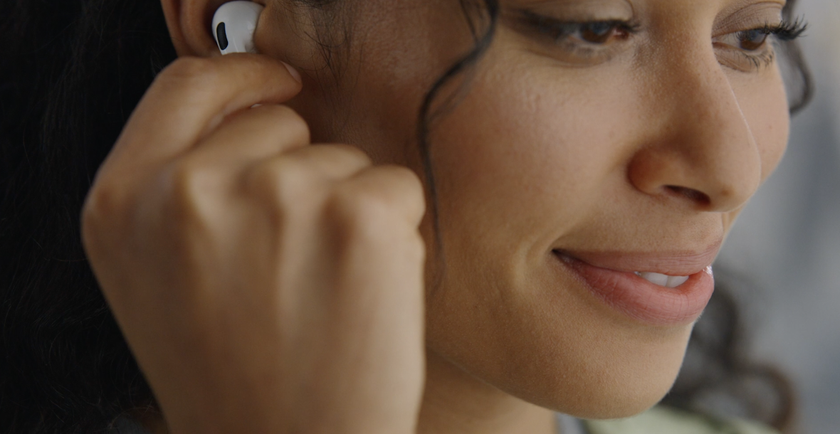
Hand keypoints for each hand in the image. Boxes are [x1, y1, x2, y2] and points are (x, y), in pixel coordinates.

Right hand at [81, 54, 425, 433]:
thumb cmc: (231, 377)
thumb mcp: (156, 274)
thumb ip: (180, 186)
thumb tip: (259, 107)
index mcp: (124, 200)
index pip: (186, 86)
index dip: (241, 77)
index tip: (280, 82)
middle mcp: (190, 189)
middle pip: (281, 124)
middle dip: (301, 177)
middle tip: (291, 264)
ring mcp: (277, 195)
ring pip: (343, 160)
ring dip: (345, 214)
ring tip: (319, 294)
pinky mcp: (358, 216)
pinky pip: (395, 187)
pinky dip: (395, 234)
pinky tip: (364, 297)